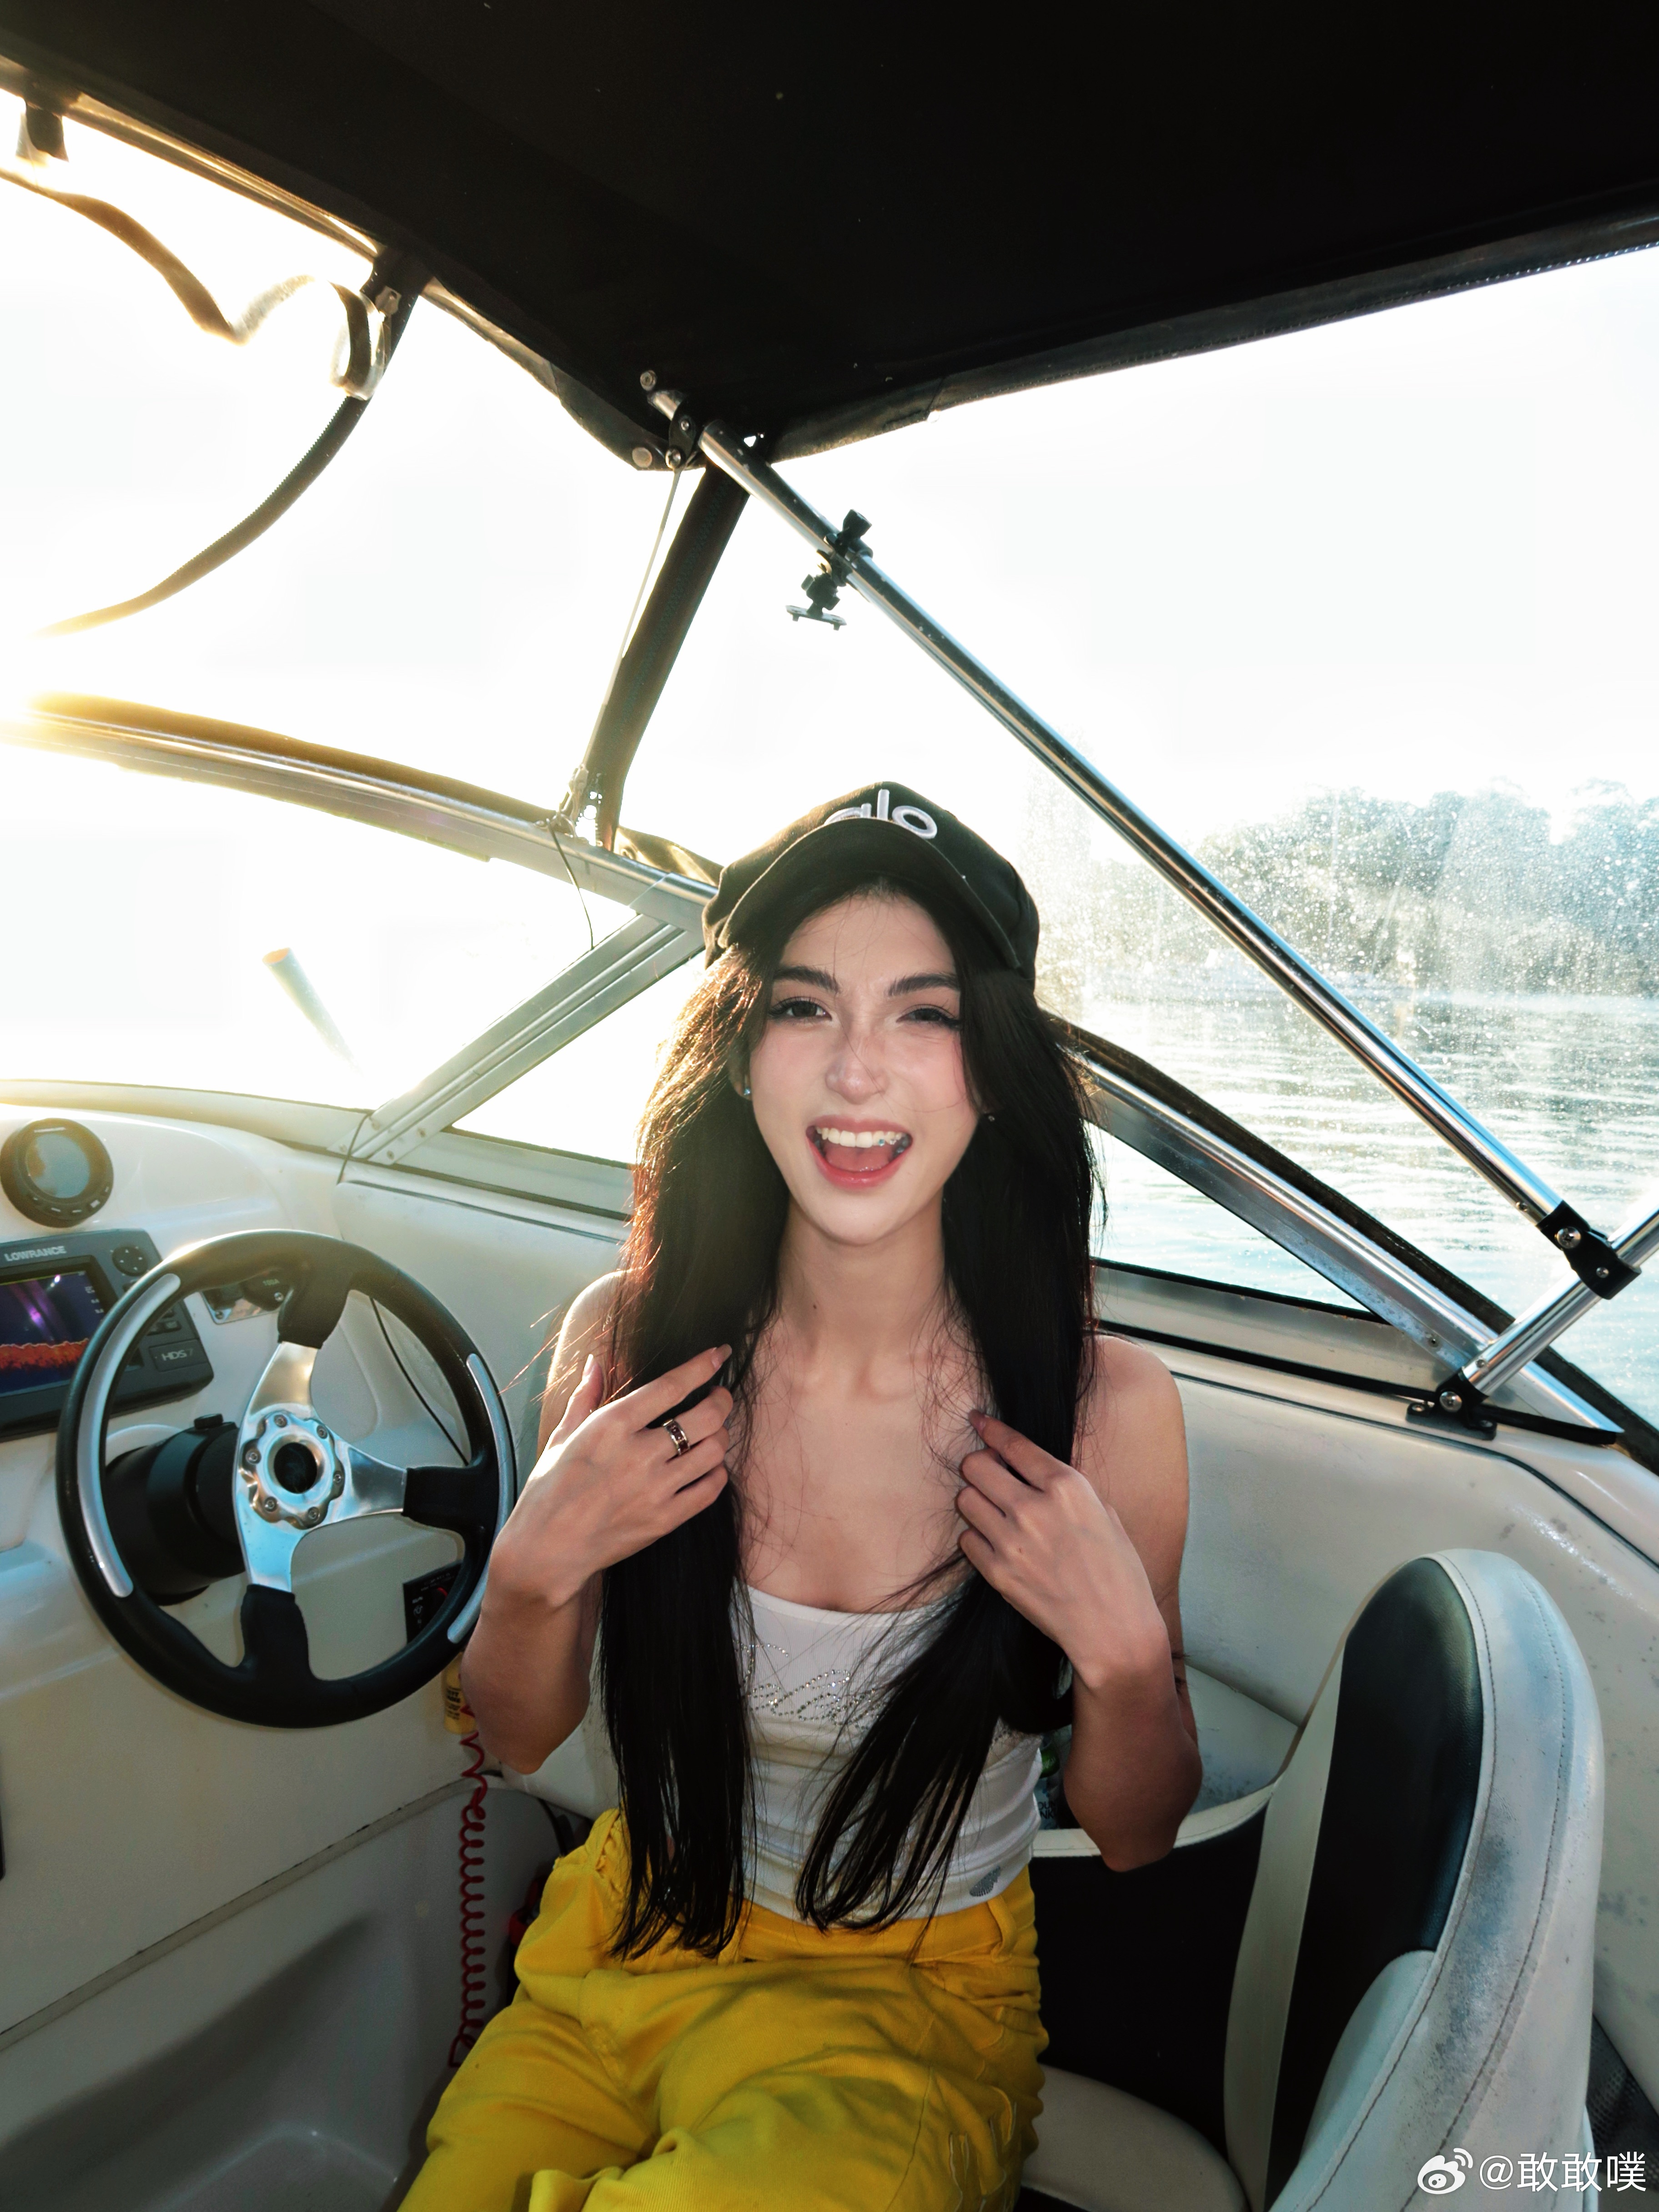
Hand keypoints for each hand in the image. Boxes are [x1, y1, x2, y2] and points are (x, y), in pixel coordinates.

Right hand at [489, 1345, 732, 1612]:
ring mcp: (656, 1489)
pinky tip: (709, 1466)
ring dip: (721, 1435)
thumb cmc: (549, 1491)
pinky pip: (710, 1489)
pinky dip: (717, 1472)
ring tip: (713, 1431)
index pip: (672, 1386)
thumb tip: (595, 1362)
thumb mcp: (561, 1437)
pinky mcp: (665, 1520)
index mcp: (612, 1426)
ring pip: (714, 1451)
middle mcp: (639, 1454)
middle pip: (706, 1417)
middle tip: (720, 1396)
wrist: (546, 1551)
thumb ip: (585, 1397)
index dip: (702, 1366)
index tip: (719, 1355)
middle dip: (721, 1400)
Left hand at [955, 1412, 1171, 1694]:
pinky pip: (966, 1539)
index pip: (1013, 1444)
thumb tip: (1032, 1472)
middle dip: (978, 1464)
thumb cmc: (1118, 1572)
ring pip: (965, 1499)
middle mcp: (1034, 1508)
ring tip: (993, 1511)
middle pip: (975, 1465)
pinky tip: (996, 1543)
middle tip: (987, 1473)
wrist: (1114, 1630)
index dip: (990, 1428)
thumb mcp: (1104, 1514)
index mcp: (1067, 1487)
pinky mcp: (997, 1573)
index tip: (978, 1420)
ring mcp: (1011, 1541)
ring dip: (975, 1500)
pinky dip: (976, 1537)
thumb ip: (1066, 1489)